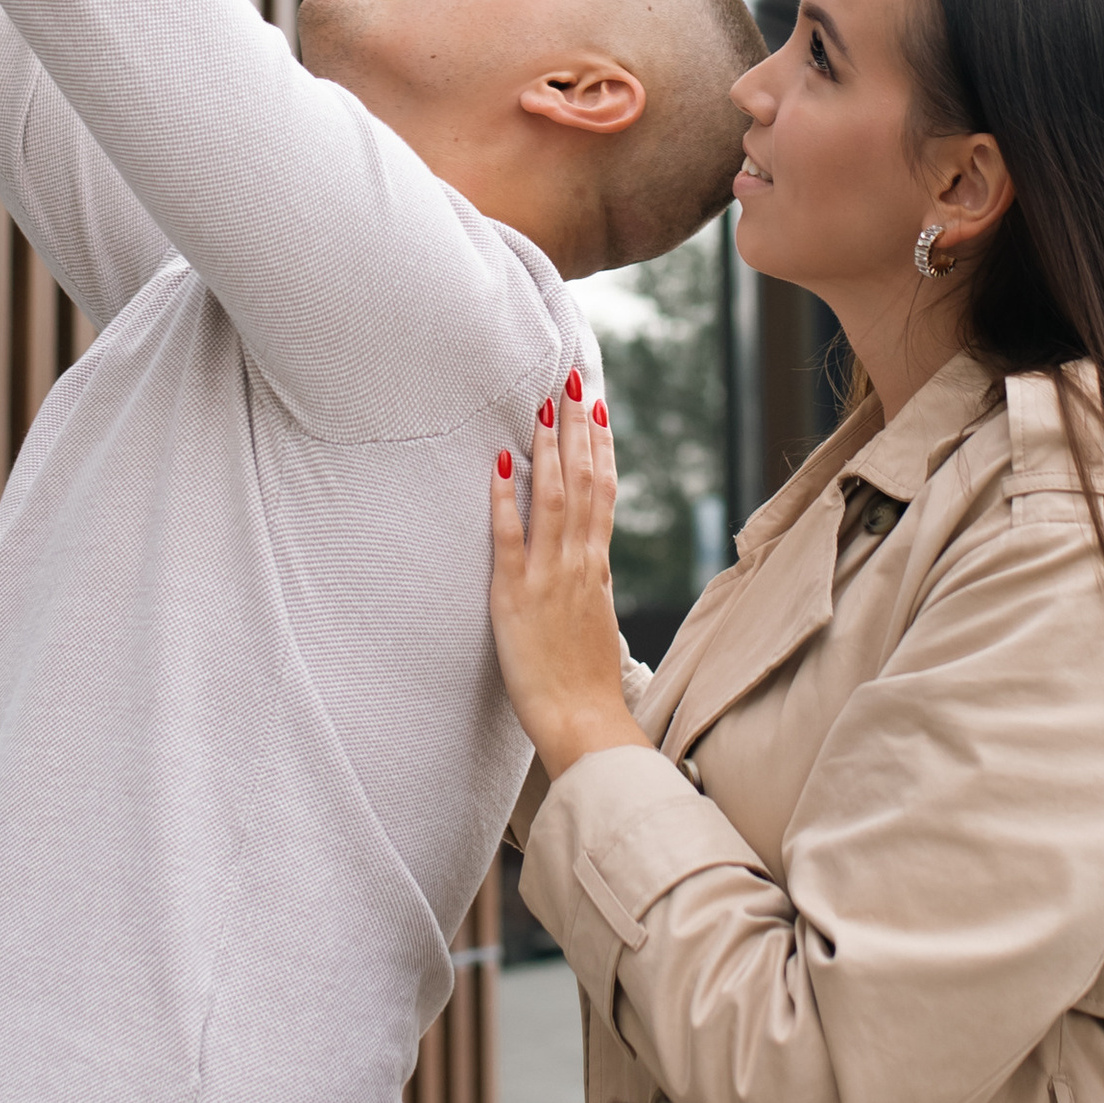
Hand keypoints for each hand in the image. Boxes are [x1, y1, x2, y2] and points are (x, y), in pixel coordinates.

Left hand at [489, 377, 644, 781]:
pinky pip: (510, 538)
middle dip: (577, 427)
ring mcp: (548, 576)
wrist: (585, 723)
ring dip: (549, 448)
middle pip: (583, 481)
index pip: (603, 491)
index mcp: (595, 568)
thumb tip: (589, 558)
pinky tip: (500, 464)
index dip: (600, 446)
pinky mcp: (515, 596)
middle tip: (572, 379)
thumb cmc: (587, 685)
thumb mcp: (595, 623)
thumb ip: (590, 585)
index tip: (598, 406)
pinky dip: (505, 499)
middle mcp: (577, 563)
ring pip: (554, 498)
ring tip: (544, 404)